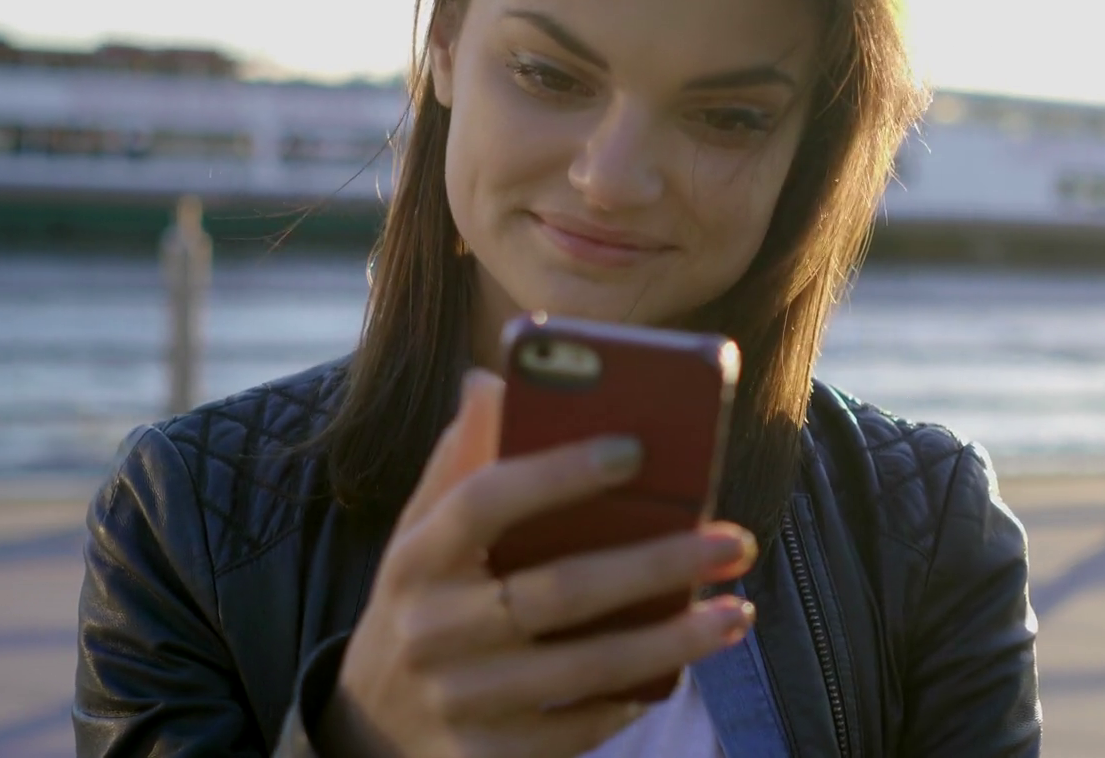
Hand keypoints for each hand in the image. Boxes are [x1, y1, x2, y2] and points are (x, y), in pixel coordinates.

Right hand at [326, 368, 757, 757]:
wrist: (369, 728)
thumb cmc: (423, 604)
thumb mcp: (421, 534)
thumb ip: (460, 460)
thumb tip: (491, 381)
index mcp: (415, 556)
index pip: (483, 499)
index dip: (557, 472)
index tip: (635, 448)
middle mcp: (430, 629)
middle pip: (556, 591)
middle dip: (656, 564)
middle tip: (734, 541)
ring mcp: (457, 700)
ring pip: (583, 668)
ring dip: (671, 640)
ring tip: (736, 610)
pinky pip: (576, 729)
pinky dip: (631, 698)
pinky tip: (677, 668)